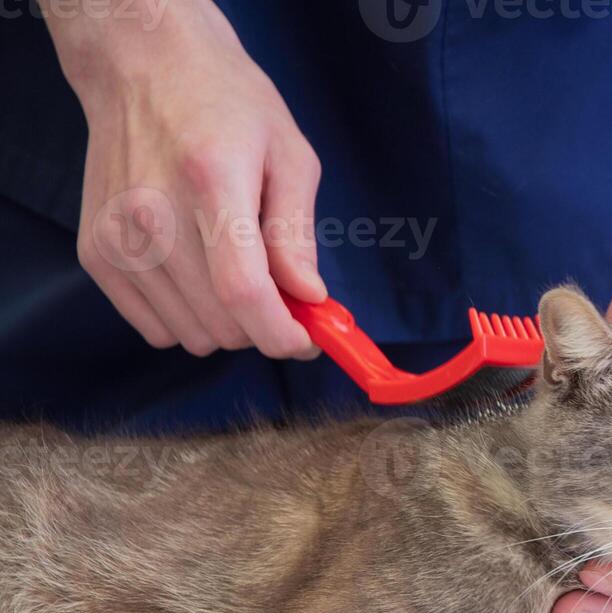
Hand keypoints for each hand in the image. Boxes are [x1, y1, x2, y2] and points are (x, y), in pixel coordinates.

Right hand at [50, 0, 325, 356]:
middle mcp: (153, 215)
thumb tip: (310, 298)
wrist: (144, 68)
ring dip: (227, 323)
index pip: (243, 290)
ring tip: (235, 269)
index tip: (307, 338)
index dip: (282, 332)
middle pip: (222, 324)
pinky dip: (188, 317)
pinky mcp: (95, 254)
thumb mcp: (289, 155)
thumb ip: (298, 233)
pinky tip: (199, 272)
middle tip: (281, 291)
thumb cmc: (228, 105)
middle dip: (265, 324)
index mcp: (211, 182)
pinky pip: (156, 329)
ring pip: (192, 336)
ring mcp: (117, 238)